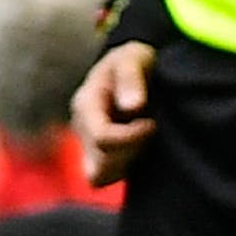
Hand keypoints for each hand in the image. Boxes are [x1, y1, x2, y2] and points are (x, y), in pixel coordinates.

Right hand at [71, 41, 157, 186]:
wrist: (133, 66)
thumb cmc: (133, 59)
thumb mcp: (133, 58)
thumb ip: (131, 78)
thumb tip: (133, 106)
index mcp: (85, 106)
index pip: (102, 138)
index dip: (132, 136)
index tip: (152, 123)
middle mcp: (82, 129)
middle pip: (98, 165)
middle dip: (131, 151)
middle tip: (151, 128)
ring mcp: (88, 145)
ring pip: (99, 177)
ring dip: (128, 163)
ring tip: (147, 139)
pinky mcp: (102, 155)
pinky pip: (108, 176)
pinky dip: (127, 166)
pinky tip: (144, 147)